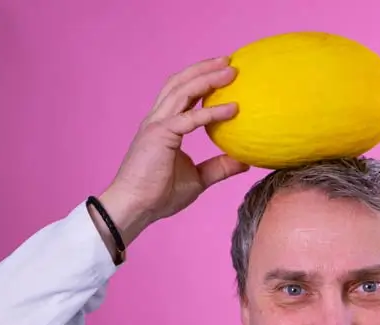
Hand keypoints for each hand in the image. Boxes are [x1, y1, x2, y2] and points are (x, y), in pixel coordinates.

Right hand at [98, 56, 248, 243]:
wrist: (136, 208)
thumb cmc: (160, 195)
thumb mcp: (198, 179)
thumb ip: (219, 167)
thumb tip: (244, 161)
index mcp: (165, 126)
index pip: (183, 95)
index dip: (201, 81)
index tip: (224, 74)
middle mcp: (158, 120)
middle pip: (181, 83)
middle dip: (205, 69)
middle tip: (230, 62)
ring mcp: (157, 125)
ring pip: (183, 91)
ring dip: (208, 79)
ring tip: (231, 71)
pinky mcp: (160, 135)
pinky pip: (190, 119)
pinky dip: (212, 112)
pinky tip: (233, 109)